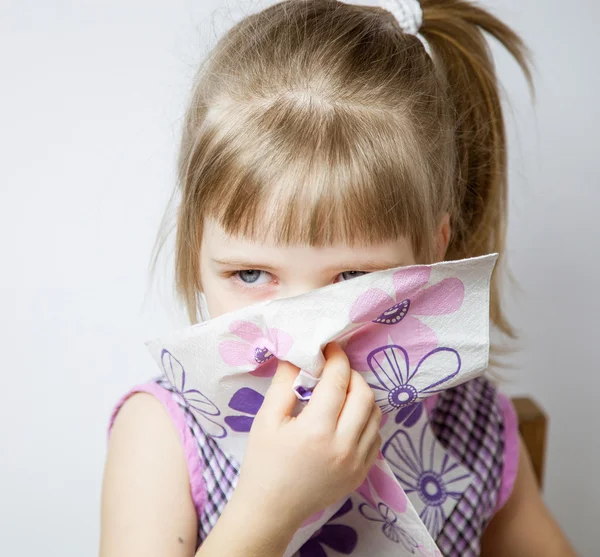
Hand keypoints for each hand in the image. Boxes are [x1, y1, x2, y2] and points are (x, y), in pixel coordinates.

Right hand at [232, 342, 381, 533]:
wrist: (271, 509)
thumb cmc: (263, 462)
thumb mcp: (266, 419)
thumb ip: (284, 383)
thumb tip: (298, 354)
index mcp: (316, 430)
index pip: (338, 381)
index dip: (336, 358)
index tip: (330, 347)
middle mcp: (343, 446)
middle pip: (364, 394)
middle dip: (352, 375)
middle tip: (335, 370)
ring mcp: (357, 462)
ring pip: (375, 415)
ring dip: (362, 396)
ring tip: (343, 392)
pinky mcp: (362, 473)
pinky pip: (376, 437)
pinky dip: (367, 420)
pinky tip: (349, 417)